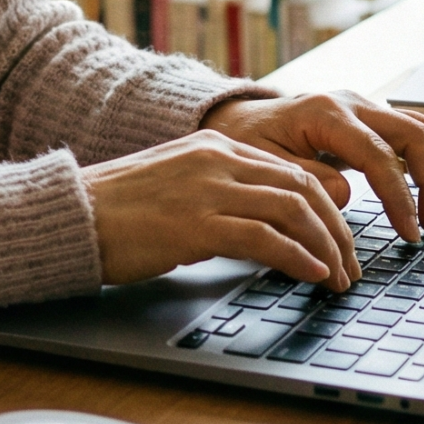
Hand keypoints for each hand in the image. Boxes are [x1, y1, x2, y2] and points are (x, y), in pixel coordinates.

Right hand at [82, 130, 360, 291]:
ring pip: (294, 210)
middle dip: (337, 231)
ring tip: (339, 277)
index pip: (292, 171)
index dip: (326, 207)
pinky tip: (312, 276)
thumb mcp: (177, 186)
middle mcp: (217, 160)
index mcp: (214, 146)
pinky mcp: (196, 224)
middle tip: (351, 265)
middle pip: (304, 188)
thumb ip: (219, 194)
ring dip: (326, 248)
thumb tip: (263, 228)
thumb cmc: (117, 211)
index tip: (340, 240)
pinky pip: (265, 238)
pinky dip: (297, 258)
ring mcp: (207, 189)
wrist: (71, 214)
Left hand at [200, 91, 423, 243]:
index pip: (380, 156)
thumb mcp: (263, 165)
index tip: (410, 233)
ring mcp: (366, 107)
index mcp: (326, 114)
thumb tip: (346, 195)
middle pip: (415, 135)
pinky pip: (418, 129)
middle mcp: (353, 103)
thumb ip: (305, 179)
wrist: (241, 119)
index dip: (400, 197)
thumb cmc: (248, 143)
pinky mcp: (373, 118)